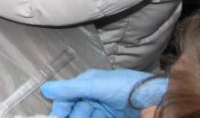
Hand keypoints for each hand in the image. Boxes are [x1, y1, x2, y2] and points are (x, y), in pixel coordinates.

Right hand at [41, 69, 166, 117]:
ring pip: (87, 116)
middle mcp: (96, 96)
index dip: (60, 108)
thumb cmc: (125, 87)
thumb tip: (45, 89)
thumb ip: (70, 89)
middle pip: (77, 110)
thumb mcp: (94, 86)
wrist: (154, 100)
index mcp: (89, 84)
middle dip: (71, 116)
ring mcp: (106, 109)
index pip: (68, 97)